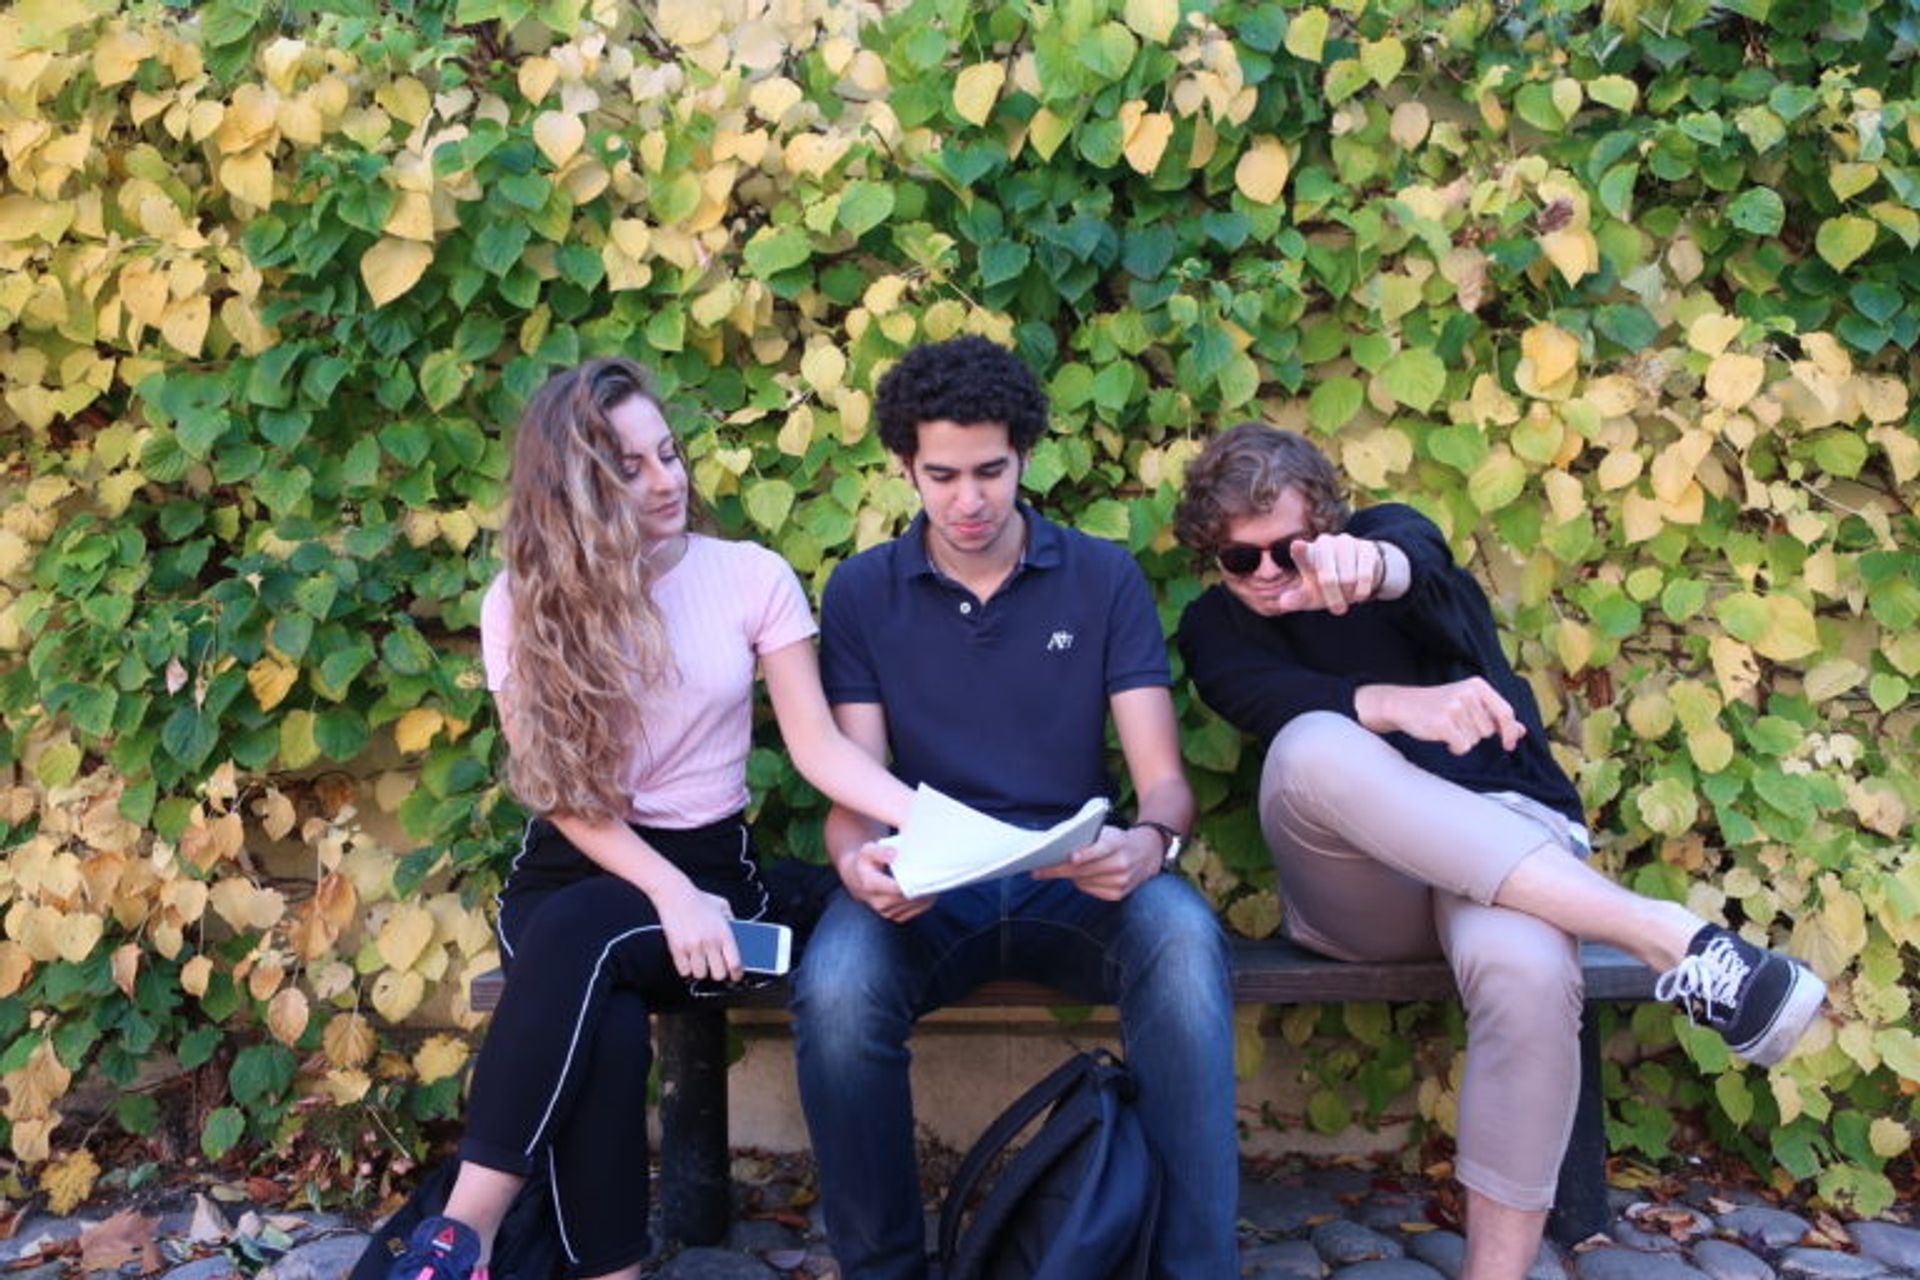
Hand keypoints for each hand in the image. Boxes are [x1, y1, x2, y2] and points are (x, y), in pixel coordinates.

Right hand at [654, 879, 741, 981]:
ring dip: (701, 970)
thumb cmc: (698, 899)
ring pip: (700, 974)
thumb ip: (732, 921)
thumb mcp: (723, 906)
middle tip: (715, 967)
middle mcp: (710, 942)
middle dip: (718, 973)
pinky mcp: (677, 950)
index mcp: (724, 933)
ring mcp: (693, 947)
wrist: (675, 895)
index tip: (735, 976)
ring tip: (700, 961)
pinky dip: (686, 968)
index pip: (735, 963)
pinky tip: (688, 960)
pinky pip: (684, 971)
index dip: (736, 974)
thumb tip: (738, 934)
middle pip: (719, 974)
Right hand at [838, 840, 937, 922]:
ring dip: (926, 894)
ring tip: (934, 880)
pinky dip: (925, 901)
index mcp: (871, 885)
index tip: (928, 872)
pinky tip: (928, 889)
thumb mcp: (868, 850)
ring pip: (915, 905)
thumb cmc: (866, 861)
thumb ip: (880, 851)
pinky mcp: (895, 917)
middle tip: (937, 874)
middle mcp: (879, 902)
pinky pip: (915, 911)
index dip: (915, 882)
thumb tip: (894, 854)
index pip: (898, 888)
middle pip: (910, 897)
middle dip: (923, 887)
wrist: (858, 878)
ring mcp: (887, 912)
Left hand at [1034, 824, 1160, 900]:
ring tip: (1056, 869)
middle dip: (1058, 870)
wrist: (1146, 853)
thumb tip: (1056, 842)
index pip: (1101, 849)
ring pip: (1083, 882)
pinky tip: (1079, 876)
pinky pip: (1090, 890)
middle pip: (1085, 870)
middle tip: (1038, 871)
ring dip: (1069, 876)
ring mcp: (1121, 881)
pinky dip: (1081, 883)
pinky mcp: (1118, 894)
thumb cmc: (1117, 840)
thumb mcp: (1106, 831)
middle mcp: (1122, 863)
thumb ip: (1086, 837)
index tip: (1070, 857)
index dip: (1086, 854)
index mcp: (1118, 843)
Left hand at [1276, 534, 1388, 615]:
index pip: (1301, 552)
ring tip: (1348, 596)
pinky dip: (1362, 591)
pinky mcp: (1366, 548)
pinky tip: (1360, 593)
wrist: (1358, 577)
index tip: (1297, 546)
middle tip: (1337, 609)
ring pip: (1348, 578)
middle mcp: (1325, 543)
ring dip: (1348, 595)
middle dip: (1333, 598)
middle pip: (1327, 578)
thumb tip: (1283, 603)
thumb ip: (1297, 598)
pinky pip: (1365, 576)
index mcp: (1307, 553)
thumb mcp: (1311, 595)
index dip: (1300, 550)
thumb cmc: (1326, 587)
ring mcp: (1346, 542)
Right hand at [1355, 677, 1524, 754]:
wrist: (1402, 704)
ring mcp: (1455, 707)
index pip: (1506, 712)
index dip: (1510, 731)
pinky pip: (1463, 747)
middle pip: (1489, 730)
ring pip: (1475, 740)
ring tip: (1447, 727)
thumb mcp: (1469, 703)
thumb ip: (1495, 715)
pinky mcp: (1443, 722)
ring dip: (1463, 740)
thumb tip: (1521, 731)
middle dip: (1475, 733)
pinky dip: (1455, 748)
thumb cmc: (1439, 706)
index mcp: (1478, 685)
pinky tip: (1442, 737)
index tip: (1509, 745)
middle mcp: (1468, 693)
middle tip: (1456, 723)